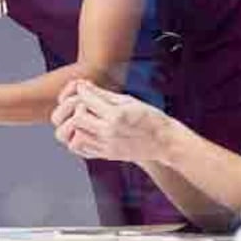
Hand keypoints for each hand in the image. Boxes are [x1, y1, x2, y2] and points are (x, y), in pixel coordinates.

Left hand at [51, 80, 172, 163]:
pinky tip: (87, 130)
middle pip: (77, 118)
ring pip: (75, 135)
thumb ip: (104, 95)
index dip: (81, 90)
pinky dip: (78, 137)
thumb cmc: (151, 118)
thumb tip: (84, 86)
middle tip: (84, 102)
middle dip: (76, 107)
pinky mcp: (107, 155)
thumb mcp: (129, 101)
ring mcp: (107, 146)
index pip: (87, 99)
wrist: (164, 142)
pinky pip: (81, 148)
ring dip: (76, 124)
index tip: (83, 87)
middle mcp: (109, 132)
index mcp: (116, 115)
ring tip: (86, 116)